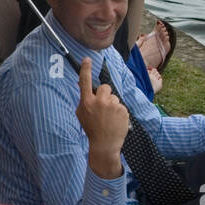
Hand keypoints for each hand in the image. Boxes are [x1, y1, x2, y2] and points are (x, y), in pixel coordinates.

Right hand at [76, 58, 128, 176]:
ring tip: (109, 118)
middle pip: (105, 87)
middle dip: (105, 94)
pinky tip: (115, 121)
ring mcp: (113, 106)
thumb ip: (84, 101)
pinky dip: (119, 112)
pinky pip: (121, 106)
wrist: (105, 144)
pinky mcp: (123, 110)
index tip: (87, 59)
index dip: (85, 69)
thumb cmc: (91, 128)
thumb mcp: (81, 113)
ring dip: (113, 104)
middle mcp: (100, 101)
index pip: (85, 81)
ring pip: (114, 98)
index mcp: (87, 101)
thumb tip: (87, 90)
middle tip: (104, 106)